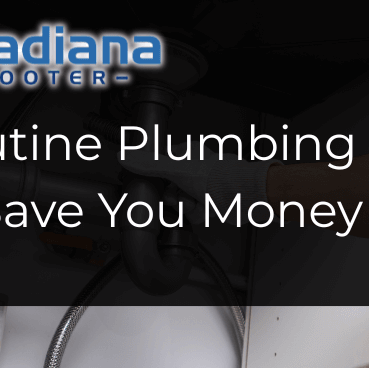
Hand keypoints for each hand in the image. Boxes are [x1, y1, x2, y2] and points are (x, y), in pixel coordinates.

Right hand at [121, 146, 277, 222]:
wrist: (243, 195)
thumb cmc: (217, 177)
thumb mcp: (176, 168)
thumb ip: (149, 163)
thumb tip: (124, 155)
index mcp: (186, 154)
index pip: (158, 167)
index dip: (155, 179)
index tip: (153, 184)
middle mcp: (194, 169)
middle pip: (168, 189)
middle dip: (174, 197)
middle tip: (182, 195)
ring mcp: (203, 186)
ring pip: (180, 203)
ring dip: (187, 207)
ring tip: (197, 202)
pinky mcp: (211, 202)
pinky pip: (194, 212)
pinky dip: (199, 213)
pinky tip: (207, 208)